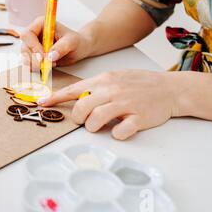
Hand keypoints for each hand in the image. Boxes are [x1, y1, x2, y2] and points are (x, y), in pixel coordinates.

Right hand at [21, 16, 92, 70]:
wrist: (79, 49)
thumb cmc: (76, 41)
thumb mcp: (72, 42)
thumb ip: (61, 47)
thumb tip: (50, 56)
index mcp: (40, 24)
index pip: (27, 34)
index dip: (32, 46)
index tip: (42, 56)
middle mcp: (34, 34)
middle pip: (24, 47)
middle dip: (33, 58)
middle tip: (44, 65)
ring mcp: (33, 46)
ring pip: (25, 56)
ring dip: (34, 64)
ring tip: (48, 65)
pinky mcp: (35, 56)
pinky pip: (29, 63)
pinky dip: (35, 68)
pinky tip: (46, 68)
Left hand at [37, 70, 179, 139]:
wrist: (170, 89)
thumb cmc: (140, 84)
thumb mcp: (115, 78)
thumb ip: (96, 86)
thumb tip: (75, 97)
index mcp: (104, 80)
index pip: (73, 89)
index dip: (55, 98)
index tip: (40, 104)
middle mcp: (112, 90)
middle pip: (81, 107)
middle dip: (78, 118)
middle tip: (85, 120)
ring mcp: (125, 104)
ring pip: (96, 120)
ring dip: (94, 127)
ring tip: (101, 125)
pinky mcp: (139, 118)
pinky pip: (120, 131)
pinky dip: (117, 134)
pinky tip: (121, 129)